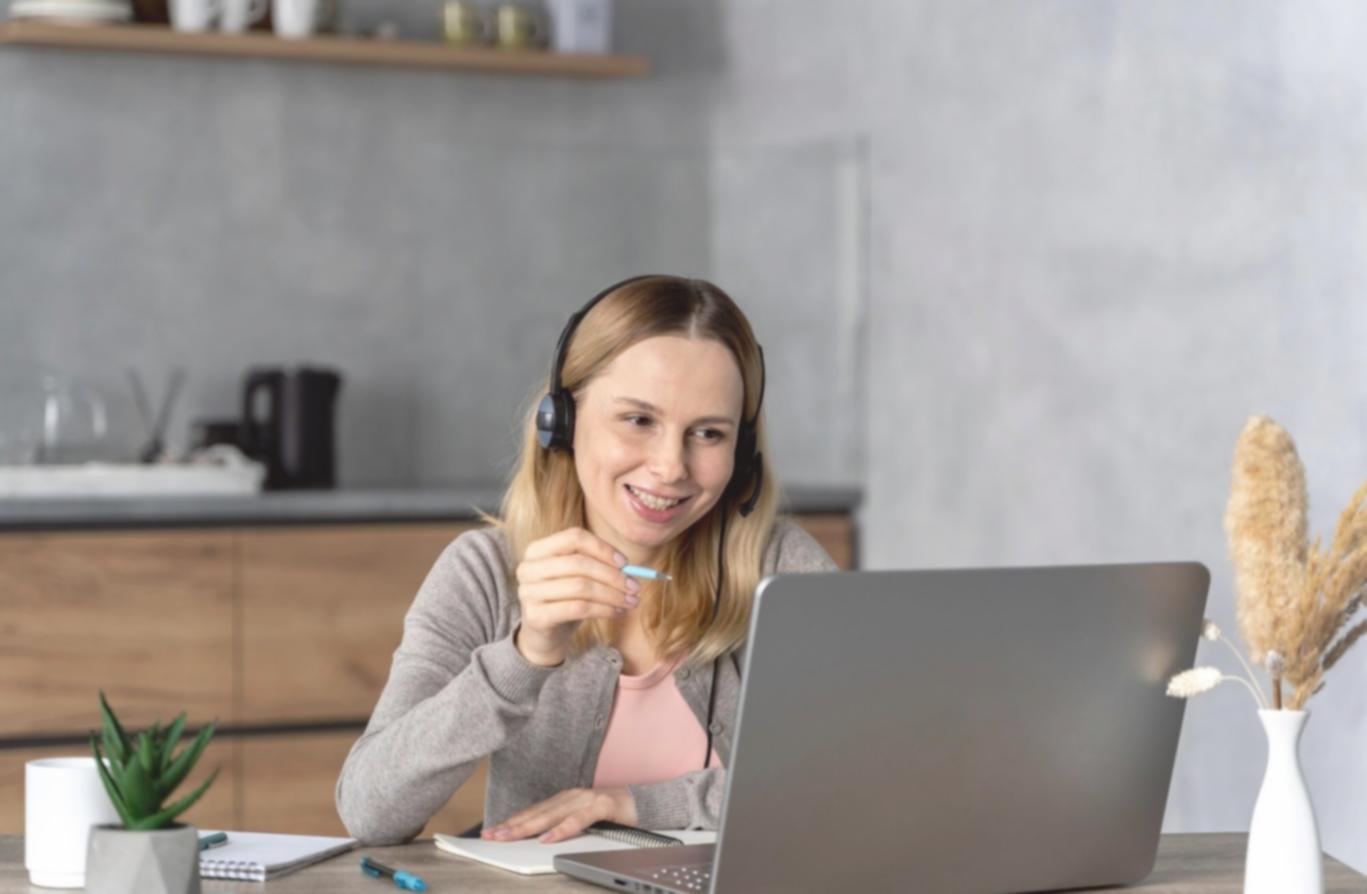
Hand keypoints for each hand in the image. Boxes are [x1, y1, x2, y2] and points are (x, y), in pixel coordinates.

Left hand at [481, 787, 637, 843]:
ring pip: (552, 815)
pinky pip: (578, 819)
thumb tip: (538, 840)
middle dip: (512, 825)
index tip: (492, 831)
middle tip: (492, 835)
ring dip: (528, 827)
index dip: (512, 821)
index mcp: (565, 800)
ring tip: (509, 836)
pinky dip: (561, 829)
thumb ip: (562, 826)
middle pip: (537, 813)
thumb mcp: (582, 820)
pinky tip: (547, 838)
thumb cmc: (612, 814)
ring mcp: (587, 799)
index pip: (533, 812)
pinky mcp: (602, 805)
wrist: (645, 803)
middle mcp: (572, 796)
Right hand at [514, 527, 639, 666]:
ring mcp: (528, 592)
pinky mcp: (536, 616)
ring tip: (630, 601)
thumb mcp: (577, 576)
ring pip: (581, 587)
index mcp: (537, 549)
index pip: (573, 537)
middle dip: (612, 576)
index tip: (625, 563)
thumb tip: (629, 568)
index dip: (602, 548)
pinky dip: (603, 610)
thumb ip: (598, 565)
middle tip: (635, 587)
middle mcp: (528, 568)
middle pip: (578, 563)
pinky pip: (578, 608)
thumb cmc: (565, 599)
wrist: (544, 635)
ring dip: (612, 595)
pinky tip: (617, 612)